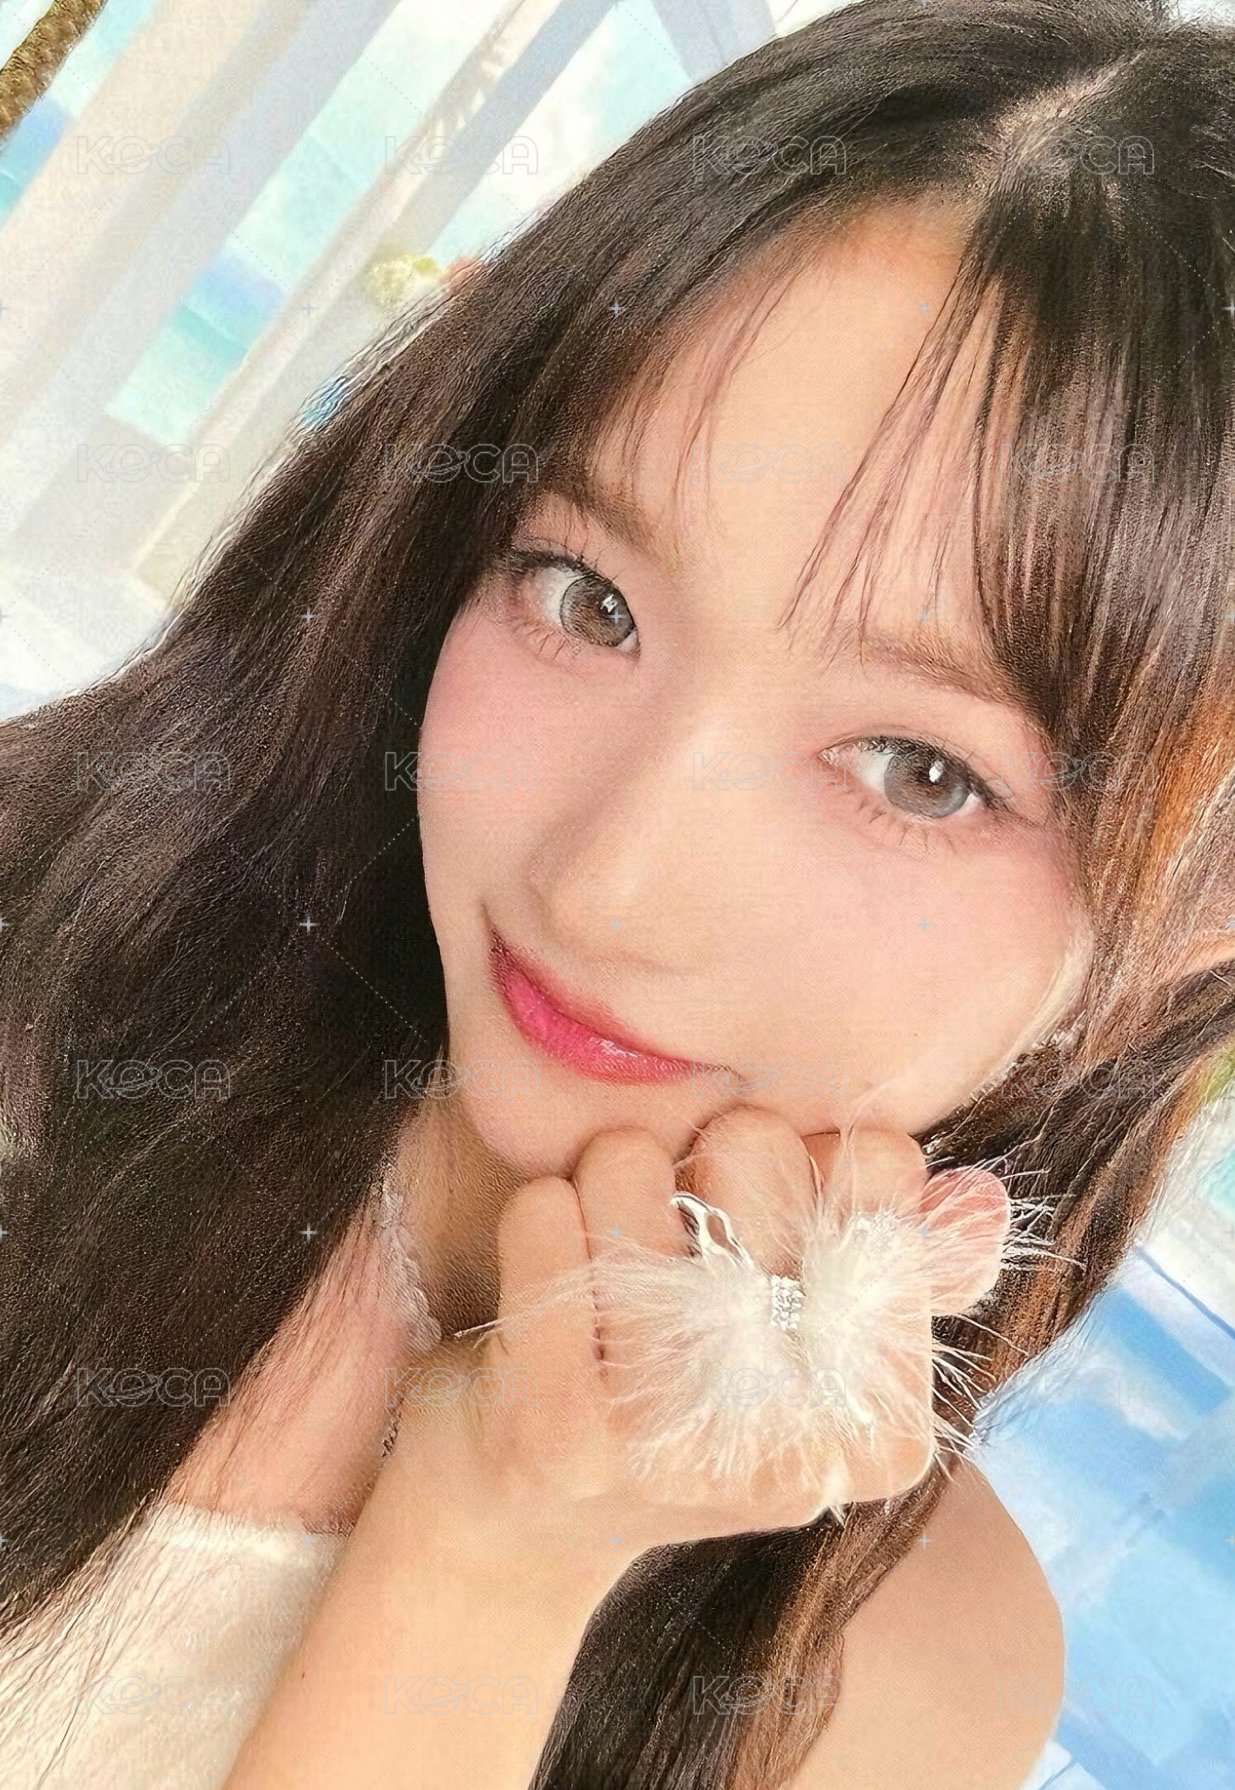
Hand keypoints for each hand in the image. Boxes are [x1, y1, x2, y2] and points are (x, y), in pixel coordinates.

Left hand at [386, 1108, 1009, 1580]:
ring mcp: (673, 1446)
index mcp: (885, 1426)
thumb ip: (902, 1263)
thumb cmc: (687, 1392)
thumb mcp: (804, 1341)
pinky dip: (540, 1210)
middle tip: (682, 1220)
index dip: (809, 1150)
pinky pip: (543, 1215)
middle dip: (704, 1151)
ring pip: (631, 1166)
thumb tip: (977, 1197)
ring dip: (608, 1173)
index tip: (772, 1210)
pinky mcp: (556, 1433)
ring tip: (609, 1244)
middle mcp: (794, 1450)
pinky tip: (550, 1265)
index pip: (878, 1172)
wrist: (526, 1522)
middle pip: (752, 1146)